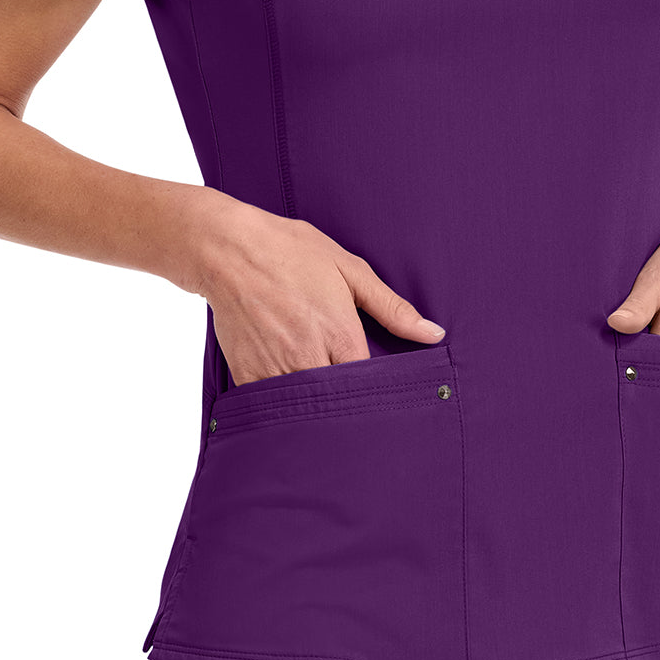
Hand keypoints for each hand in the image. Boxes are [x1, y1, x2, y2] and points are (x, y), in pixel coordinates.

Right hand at [191, 195, 446, 386]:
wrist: (227, 249)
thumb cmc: (289, 251)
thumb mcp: (347, 268)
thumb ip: (391, 307)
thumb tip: (433, 334)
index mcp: (340, 333)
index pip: (370, 384)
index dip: (376, 389)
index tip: (379, 388)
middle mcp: (309, 357)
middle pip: (340, 403)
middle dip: (348, 405)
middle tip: (354, 402)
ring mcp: (276, 369)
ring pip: (306, 410)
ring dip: (318, 408)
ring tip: (325, 399)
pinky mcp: (249, 375)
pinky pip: (272, 407)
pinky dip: (284, 406)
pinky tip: (292, 396)